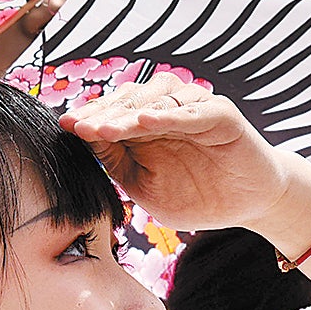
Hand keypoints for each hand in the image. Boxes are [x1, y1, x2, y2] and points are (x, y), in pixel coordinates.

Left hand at [60, 74, 294, 232]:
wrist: (246, 206)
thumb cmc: (197, 196)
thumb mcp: (145, 187)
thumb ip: (117, 164)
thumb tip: (83, 143)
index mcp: (145, 125)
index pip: (111, 114)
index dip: (89, 119)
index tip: (64, 127)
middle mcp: (167, 110)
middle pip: (128, 103)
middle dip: (101, 114)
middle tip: (78, 126)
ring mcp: (194, 109)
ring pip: (155, 102)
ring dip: (128, 113)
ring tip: (104, 127)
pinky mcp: (221, 115)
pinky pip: (194, 111)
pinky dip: (170, 115)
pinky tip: (147, 121)